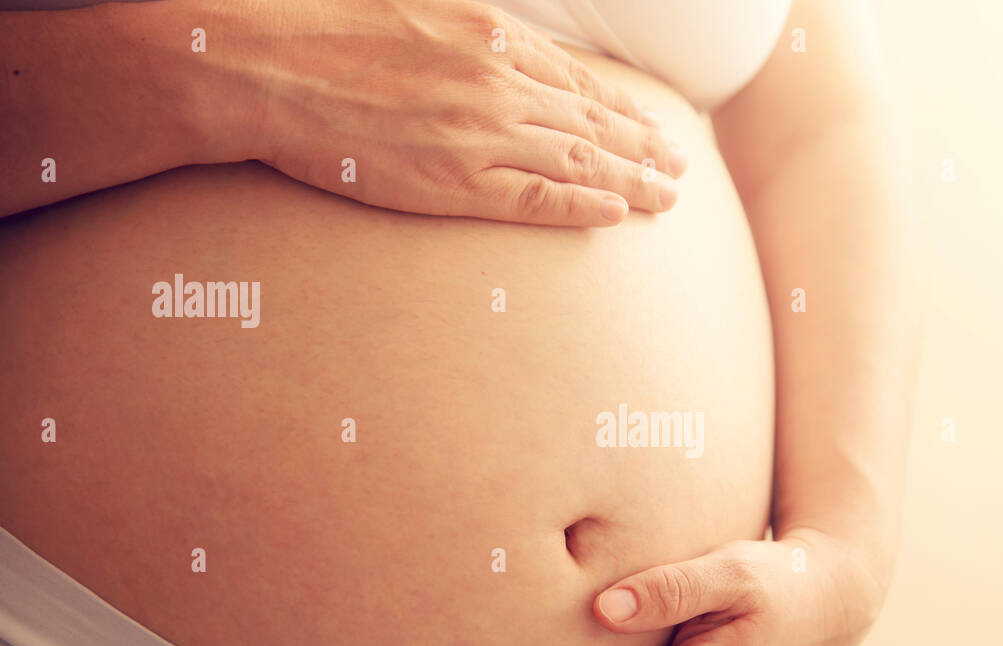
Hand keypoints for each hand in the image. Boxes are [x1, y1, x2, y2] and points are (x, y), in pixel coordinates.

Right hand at [233, 0, 684, 223]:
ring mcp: (480, 133)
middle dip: (643, 145)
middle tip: (680, 167)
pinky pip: (535, 197)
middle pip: (591, 120)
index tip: (654, 126)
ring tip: (667, 196)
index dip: (623, 108)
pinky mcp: (454, 180)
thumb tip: (500, 46)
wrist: (267, 62)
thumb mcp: (416, 9)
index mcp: (489, 37)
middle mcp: (498, 82)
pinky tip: (617, 214)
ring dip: (631, 179)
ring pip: (578, 159)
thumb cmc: (327, 30)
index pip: (577, 80)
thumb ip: (469, 33)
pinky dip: (582, 204)